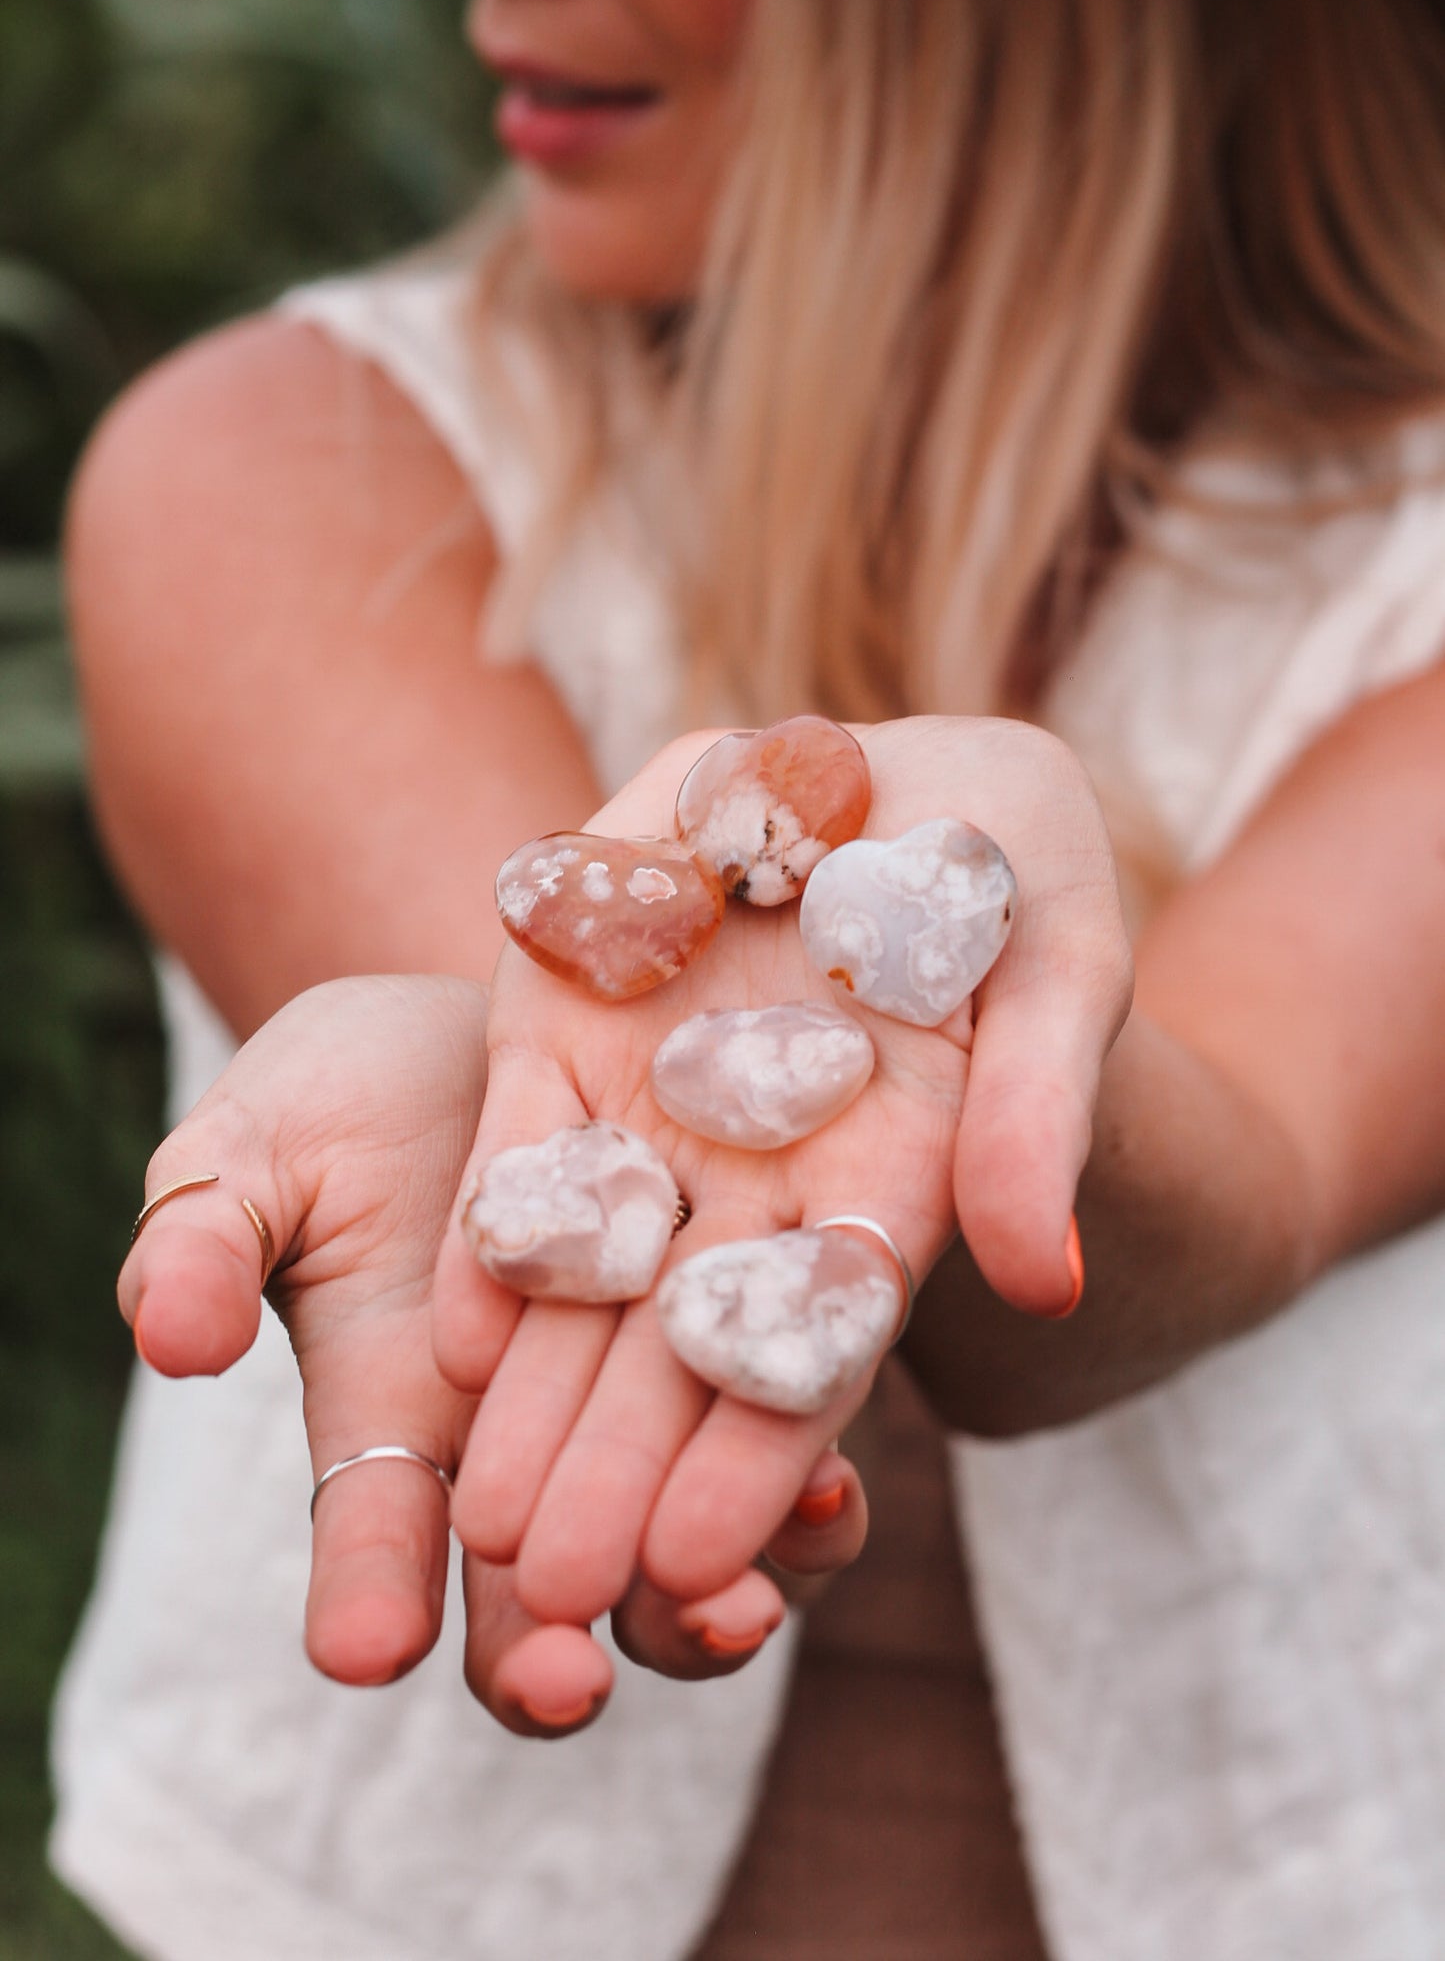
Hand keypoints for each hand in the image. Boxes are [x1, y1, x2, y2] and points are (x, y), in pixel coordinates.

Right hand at [120, 974, 867, 1733]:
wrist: (484, 1028)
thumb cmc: (343, 1095)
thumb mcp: (254, 1147)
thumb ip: (203, 1239)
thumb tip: (172, 1336)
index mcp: (387, 1417)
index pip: (371, 1537)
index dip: (365, 1595)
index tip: (363, 1644)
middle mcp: (518, 1447)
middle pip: (533, 1602)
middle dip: (544, 1659)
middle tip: (561, 1675)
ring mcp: (635, 1410)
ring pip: (669, 1566)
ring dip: (699, 1609)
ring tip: (732, 1605)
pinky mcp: (738, 1342)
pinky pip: (773, 1451)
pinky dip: (806, 1497)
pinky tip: (829, 1491)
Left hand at [434, 715, 1132, 1629]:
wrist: (897, 769)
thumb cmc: (1018, 868)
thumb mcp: (1061, 965)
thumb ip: (1040, 1113)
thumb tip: (1048, 1282)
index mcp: (892, 1175)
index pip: (820, 1338)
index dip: (760, 1449)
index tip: (699, 1560)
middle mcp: (761, 1170)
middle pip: (686, 1339)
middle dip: (622, 1464)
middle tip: (556, 1597)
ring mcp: (656, 1104)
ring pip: (594, 1275)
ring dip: (541, 1396)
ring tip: (486, 1529)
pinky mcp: (567, 1030)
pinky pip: (527, 1144)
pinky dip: (498, 1238)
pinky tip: (457, 1340)